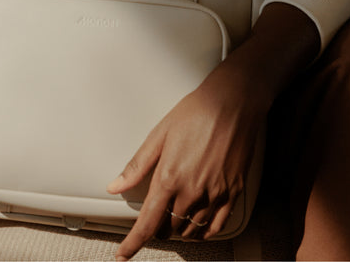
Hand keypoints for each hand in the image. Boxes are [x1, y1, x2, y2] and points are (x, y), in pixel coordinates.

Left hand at [106, 4, 319, 260]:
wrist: (233, 103)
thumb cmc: (196, 112)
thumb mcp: (159, 134)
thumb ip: (137, 165)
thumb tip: (116, 185)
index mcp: (169, 177)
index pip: (148, 223)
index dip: (133, 243)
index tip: (124, 254)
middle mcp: (192, 191)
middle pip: (169, 228)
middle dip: (157, 229)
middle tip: (153, 218)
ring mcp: (215, 195)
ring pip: (192, 229)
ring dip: (179, 228)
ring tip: (174, 217)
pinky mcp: (233, 193)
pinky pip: (216, 225)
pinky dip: (204, 231)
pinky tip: (199, 225)